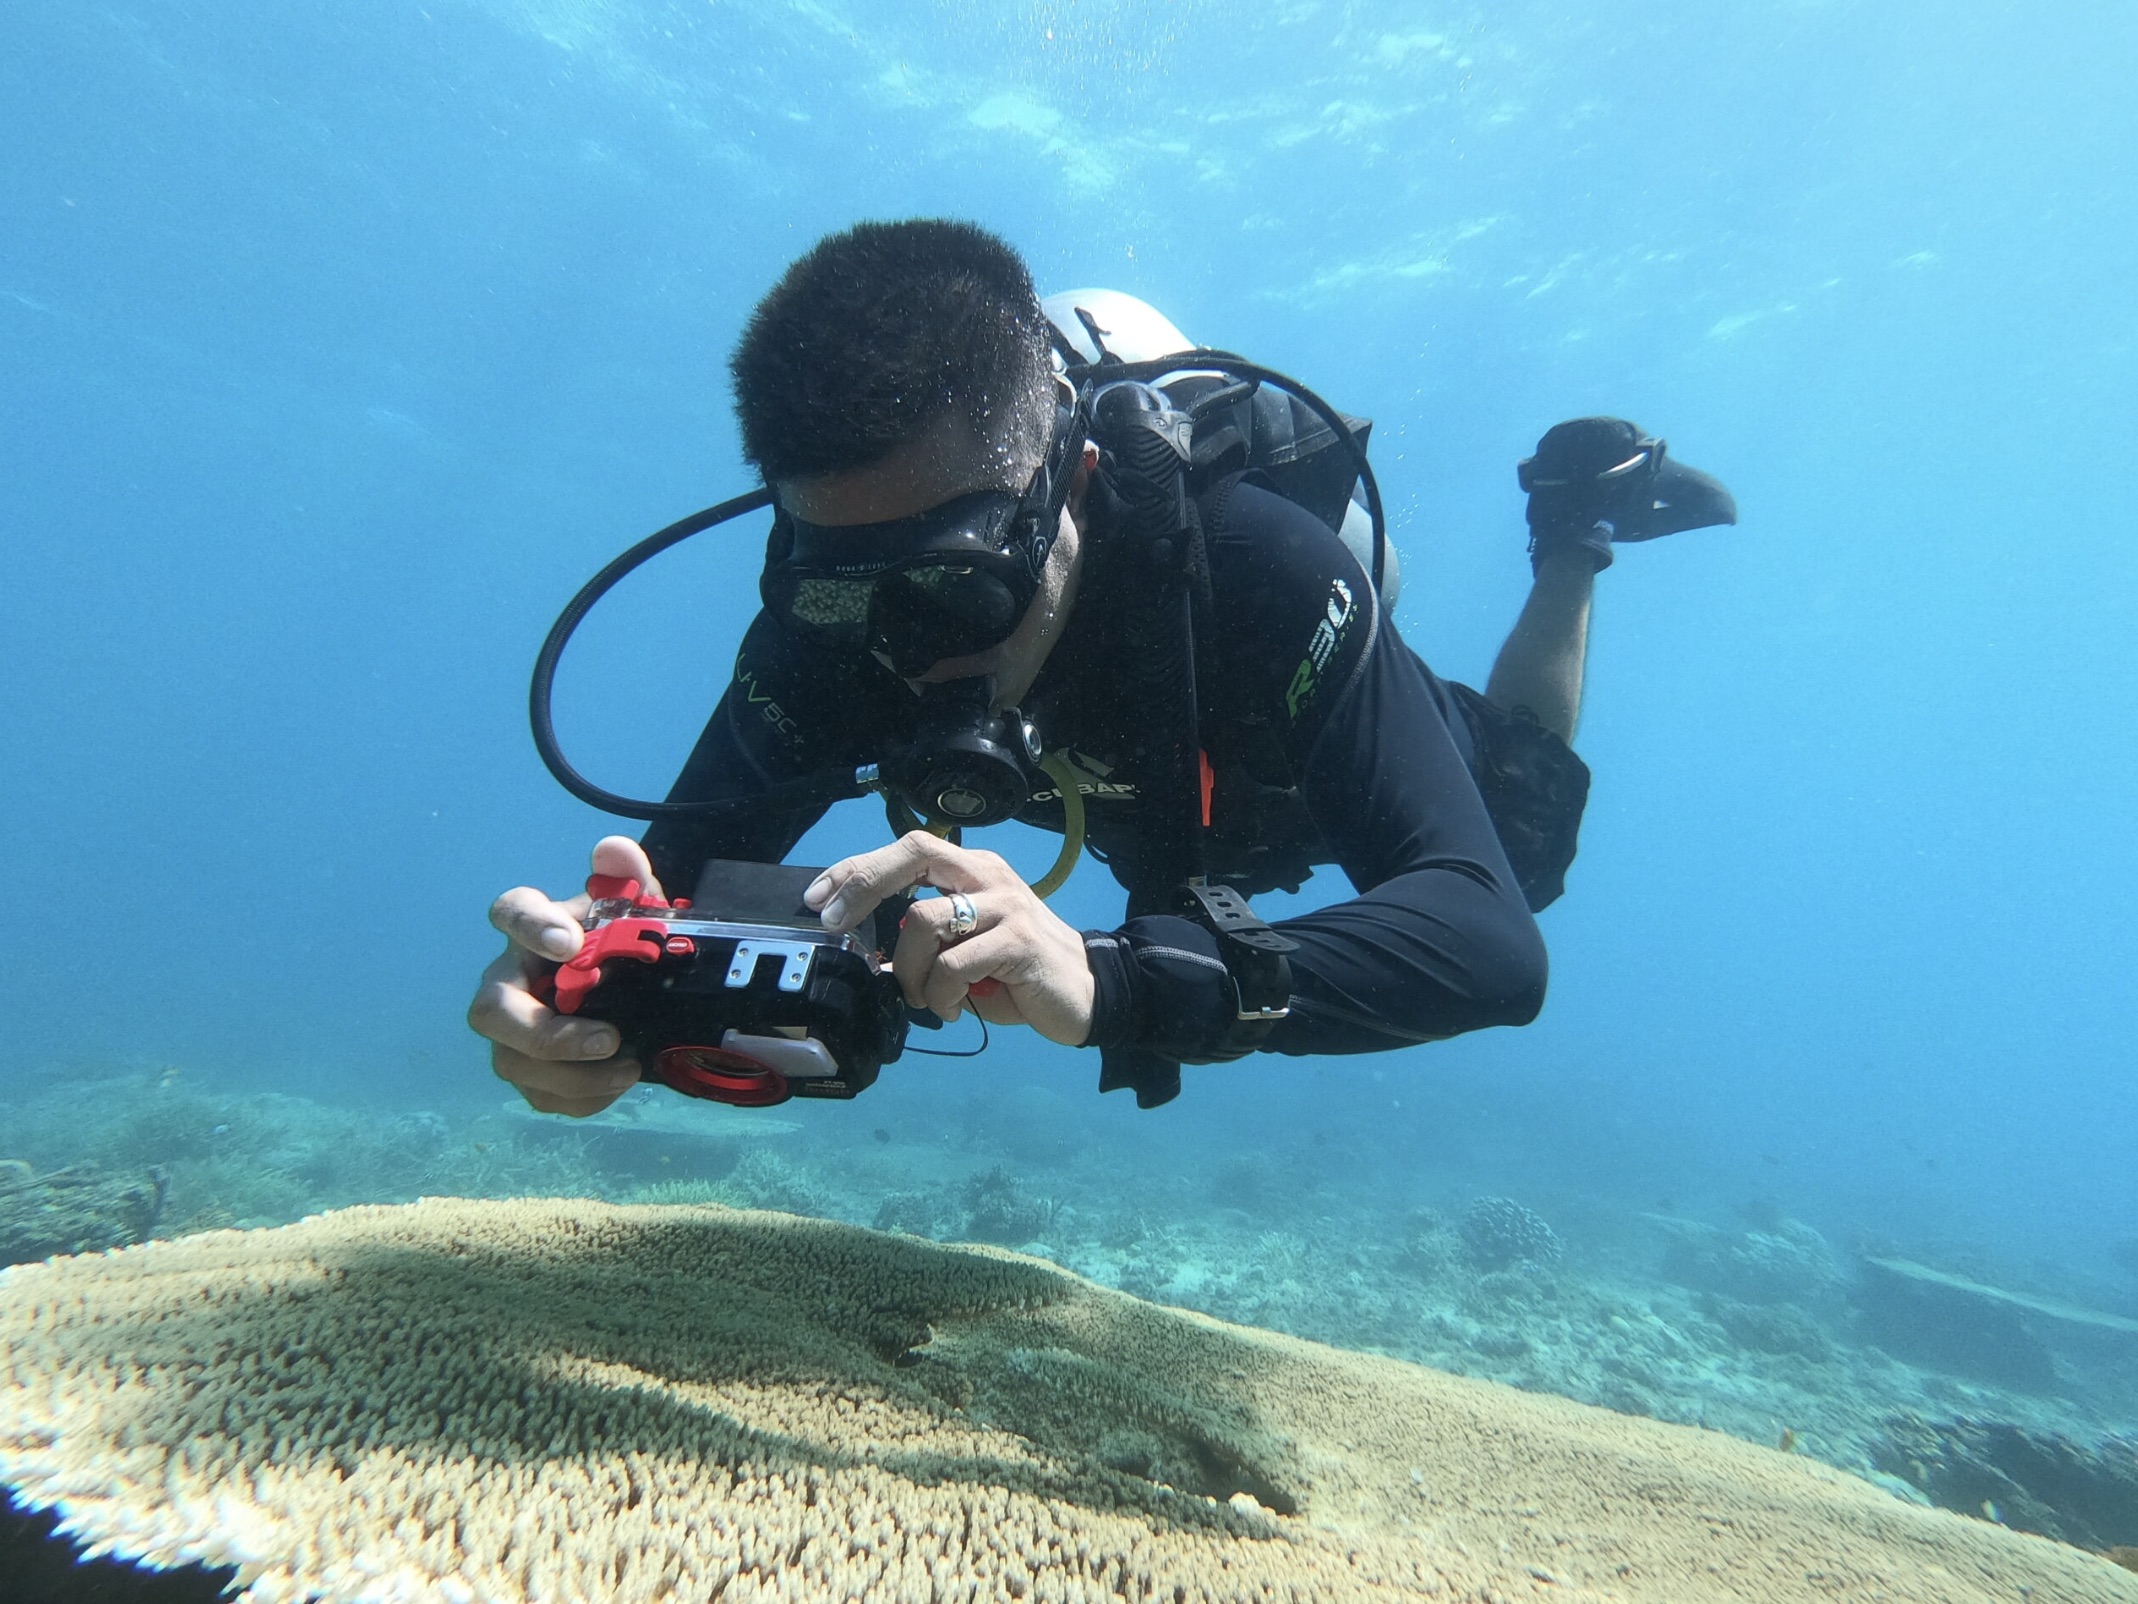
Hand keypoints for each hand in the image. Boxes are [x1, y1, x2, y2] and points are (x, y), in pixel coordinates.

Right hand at [467, 835, 657, 1116]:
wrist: (634, 990)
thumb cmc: (619, 942)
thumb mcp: (634, 909)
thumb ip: (627, 877)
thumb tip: (614, 850)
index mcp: (530, 930)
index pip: (509, 913)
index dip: (530, 927)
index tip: (570, 942)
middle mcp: (509, 982)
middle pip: (490, 1012)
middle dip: (545, 1033)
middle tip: (608, 1037)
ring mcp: (512, 1033)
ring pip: (512, 1064)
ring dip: (572, 1076)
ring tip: (628, 1065)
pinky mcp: (530, 1073)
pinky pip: (539, 1096)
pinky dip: (582, 1098)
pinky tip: (621, 1083)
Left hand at [805, 832, 1094, 1046]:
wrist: (1089, 994)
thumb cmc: (1019, 974)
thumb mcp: (968, 949)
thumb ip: (928, 941)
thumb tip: (875, 954)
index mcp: (973, 870)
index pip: (907, 847)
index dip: (856, 868)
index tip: (818, 896)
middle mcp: (988, 876)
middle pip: (914, 852)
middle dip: (863, 885)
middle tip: (837, 924)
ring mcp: (1005, 905)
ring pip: (923, 920)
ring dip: (908, 969)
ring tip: (923, 998)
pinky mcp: (1017, 941)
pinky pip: (953, 965)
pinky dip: (939, 995)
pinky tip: (954, 1009)